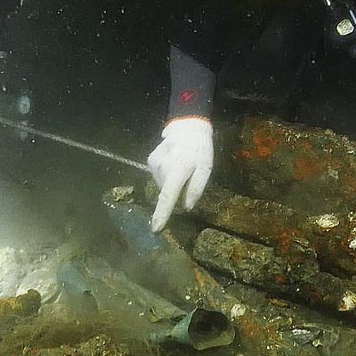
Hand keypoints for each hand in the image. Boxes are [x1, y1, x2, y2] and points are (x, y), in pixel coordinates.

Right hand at [147, 117, 213, 231]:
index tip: (155, 228)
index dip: (162, 214)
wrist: (186, 126)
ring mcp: (153, 164)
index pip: (167, 197)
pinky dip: (166, 175)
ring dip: (171, 183)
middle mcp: (162, 168)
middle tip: (188, 178)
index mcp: (178, 171)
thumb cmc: (200, 149)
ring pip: (162, 185)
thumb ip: (197, 188)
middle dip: (176, 192)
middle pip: (166, 192)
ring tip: (182, 169)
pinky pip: (158, 176)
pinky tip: (174, 164)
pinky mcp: (150, 160)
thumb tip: (187, 207)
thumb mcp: (206, 168)